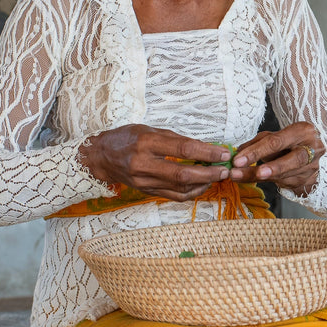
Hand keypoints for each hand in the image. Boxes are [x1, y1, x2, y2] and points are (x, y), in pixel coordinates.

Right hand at [78, 124, 231, 201]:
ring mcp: (144, 181)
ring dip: (204, 183)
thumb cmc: (127, 138)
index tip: (223, 153)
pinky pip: (174, 196)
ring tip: (217, 176)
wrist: (101, 156)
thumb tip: (205, 147)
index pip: (183, 148)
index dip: (207, 152)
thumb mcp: (150, 129)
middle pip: (183, 173)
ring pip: (180, 188)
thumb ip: (176, 139)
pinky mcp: (146, 192)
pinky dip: (192, 192)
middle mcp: (144, 163)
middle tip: (225, 170)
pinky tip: (202, 184)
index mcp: (146, 142)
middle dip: (209, 173)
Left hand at [229, 122, 323, 196]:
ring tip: (240, 177)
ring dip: (261, 178)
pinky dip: (267, 181)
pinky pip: (284, 183)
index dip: (257, 151)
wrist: (310, 151)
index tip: (238, 160)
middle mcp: (312, 149)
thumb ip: (257, 143)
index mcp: (303, 131)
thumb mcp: (274, 135)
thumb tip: (237, 153)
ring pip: (285, 175)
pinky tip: (254, 179)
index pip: (278, 141)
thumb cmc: (288, 140)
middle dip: (272, 168)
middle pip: (292, 160)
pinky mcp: (307, 181)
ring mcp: (311, 167)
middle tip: (254, 173)